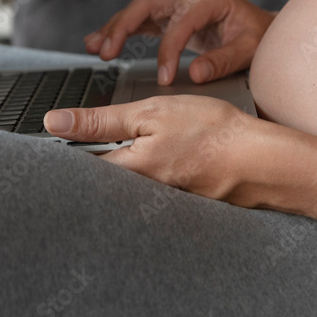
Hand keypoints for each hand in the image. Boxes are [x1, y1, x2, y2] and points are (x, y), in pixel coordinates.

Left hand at [45, 96, 265, 202]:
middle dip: (92, 160)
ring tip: (137, 147)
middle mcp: (138, 196)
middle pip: (99, 180)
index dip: (63, 150)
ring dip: (123, 165)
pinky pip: (151, 192)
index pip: (77, 167)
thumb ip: (101, 120)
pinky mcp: (179, 204)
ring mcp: (160, 204)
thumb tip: (54, 122)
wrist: (262, 161)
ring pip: (125, 185)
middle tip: (92, 138)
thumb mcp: (151, 113)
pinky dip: (151, 174)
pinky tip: (167, 158)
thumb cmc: (213, 133)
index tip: (57, 135)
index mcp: (126, 171)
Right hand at [84, 0, 274, 84]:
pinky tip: (102, 44)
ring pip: (140, 11)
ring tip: (94, 47)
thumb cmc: (262, 40)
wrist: (268, 33)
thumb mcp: (249, 50)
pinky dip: (123, 32)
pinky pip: (144, 22)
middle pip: (148, 4)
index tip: (165, 78)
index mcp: (212, 0)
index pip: (181, 23)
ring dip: (116, 27)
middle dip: (124, 27)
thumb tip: (195, 74)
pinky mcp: (174, 19)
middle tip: (106, 52)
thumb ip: (223, 61)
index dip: (168, 51)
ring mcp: (181, 7)